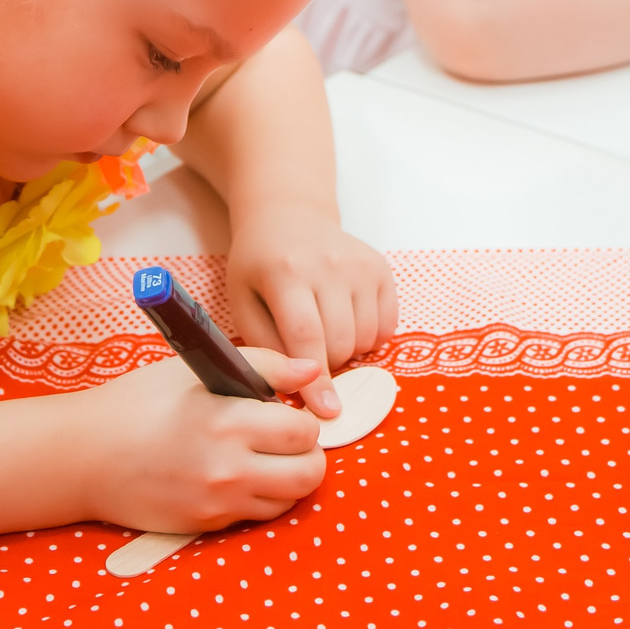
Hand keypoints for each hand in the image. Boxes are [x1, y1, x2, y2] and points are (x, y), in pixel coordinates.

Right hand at [80, 349, 328, 534]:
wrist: (84, 456)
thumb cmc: (138, 403)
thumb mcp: (195, 369)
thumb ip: (262, 365)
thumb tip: (311, 373)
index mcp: (228, 422)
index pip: (304, 431)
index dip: (301, 418)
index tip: (283, 411)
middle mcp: (228, 468)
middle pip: (309, 474)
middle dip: (306, 453)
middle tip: (283, 439)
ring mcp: (218, 503)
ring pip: (289, 500)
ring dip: (286, 479)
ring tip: (261, 458)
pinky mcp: (206, 525)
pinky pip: (255, 515)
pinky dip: (258, 497)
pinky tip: (234, 476)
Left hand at [224, 210, 396, 374]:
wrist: (288, 216)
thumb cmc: (258, 266)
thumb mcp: (242, 302)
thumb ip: (266, 347)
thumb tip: (297, 390)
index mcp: (286, 272)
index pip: (306, 337)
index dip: (317, 381)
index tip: (326, 412)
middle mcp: (328, 264)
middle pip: (341, 343)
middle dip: (327, 365)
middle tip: (307, 355)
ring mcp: (359, 264)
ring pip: (366, 339)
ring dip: (347, 351)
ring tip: (323, 331)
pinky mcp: (381, 268)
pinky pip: (386, 326)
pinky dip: (369, 337)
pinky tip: (346, 321)